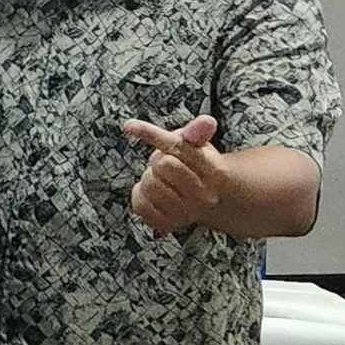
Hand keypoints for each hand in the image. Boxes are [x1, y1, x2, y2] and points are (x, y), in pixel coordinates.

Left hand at [124, 114, 225, 235]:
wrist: (201, 197)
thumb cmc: (194, 164)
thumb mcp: (197, 144)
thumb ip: (197, 131)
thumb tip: (207, 120)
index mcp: (214, 170)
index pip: (177, 148)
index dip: (151, 134)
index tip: (129, 125)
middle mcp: (205, 195)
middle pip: (163, 165)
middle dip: (158, 160)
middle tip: (165, 164)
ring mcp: (188, 213)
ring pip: (150, 184)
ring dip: (148, 177)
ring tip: (160, 179)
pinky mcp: (169, 224)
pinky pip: (140, 204)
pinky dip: (139, 195)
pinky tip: (151, 194)